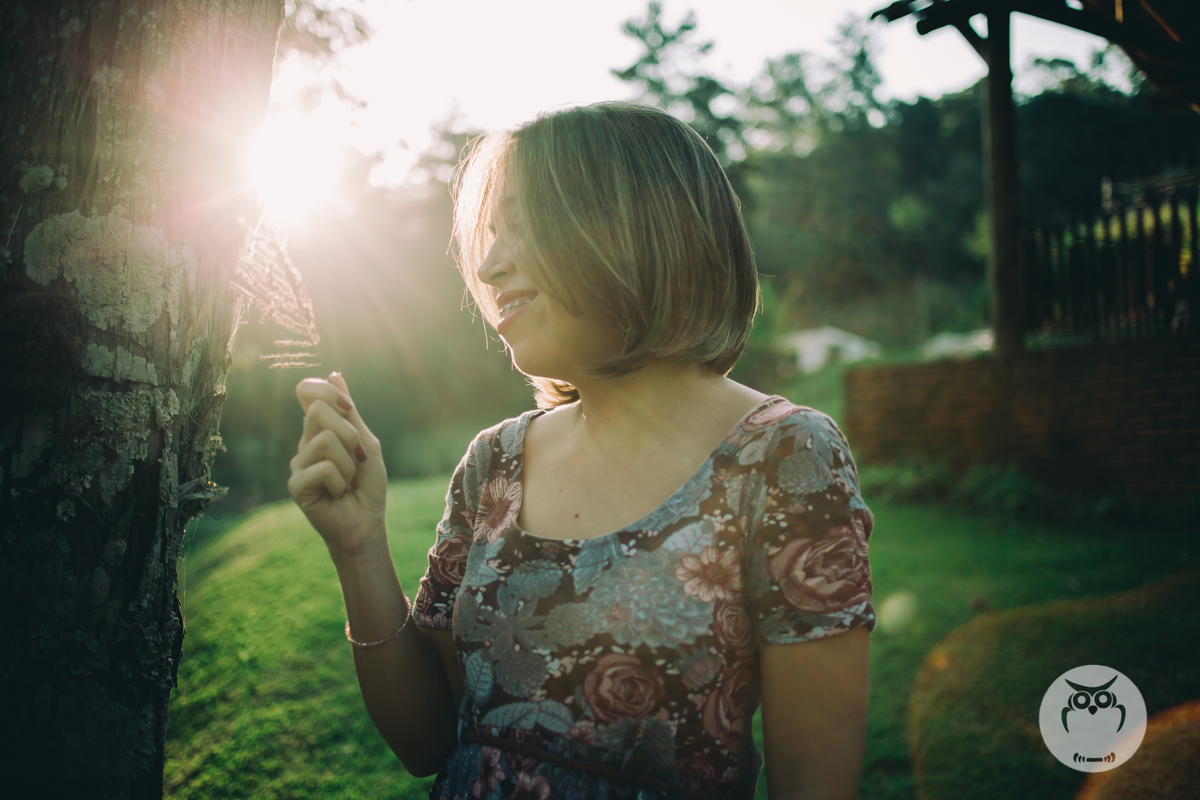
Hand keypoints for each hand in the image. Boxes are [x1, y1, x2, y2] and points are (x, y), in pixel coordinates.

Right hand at [288, 372, 386, 555]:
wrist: (366, 522)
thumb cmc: (367, 485)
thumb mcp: (365, 442)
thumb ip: (350, 412)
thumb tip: (335, 374)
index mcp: (319, 429)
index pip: (307, 390)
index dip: (326, 391)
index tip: (348, 408)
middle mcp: (304, 442)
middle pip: (317, 410)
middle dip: (349, 433)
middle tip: (357, 458)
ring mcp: (297, 463)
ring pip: (325, 439)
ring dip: (349, 463)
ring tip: (347, 481)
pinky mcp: (296, 484)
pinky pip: (324, 468)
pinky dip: (341, 481)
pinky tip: (337, 494)